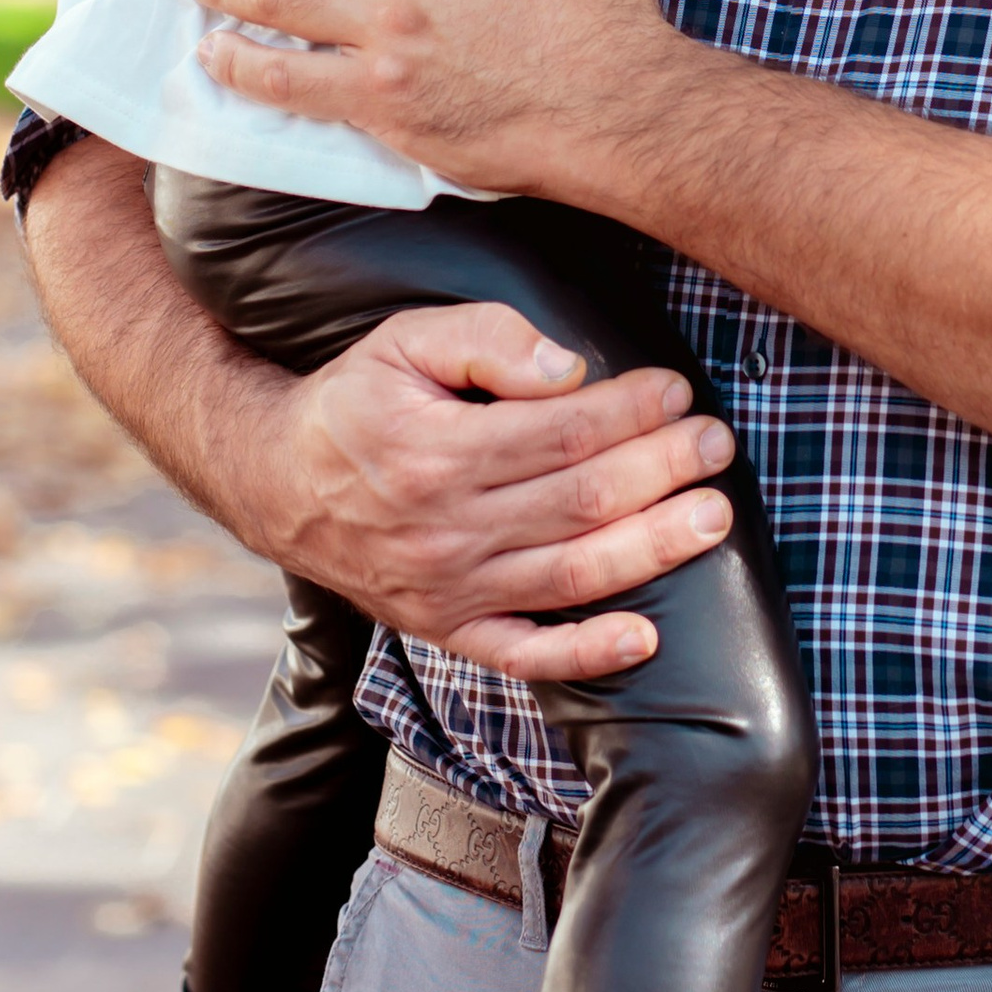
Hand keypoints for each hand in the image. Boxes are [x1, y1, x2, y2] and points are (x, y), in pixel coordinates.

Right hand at [268, 295, 736, 678]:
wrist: (275, 483)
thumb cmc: (353, 403)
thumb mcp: (403, 341)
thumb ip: (486, 339)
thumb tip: (567, 369)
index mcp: (437, 453)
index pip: (562, 432)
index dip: (630, 410)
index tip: (676, 390)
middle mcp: (447, 529)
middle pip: (582, 500)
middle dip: (662, 469)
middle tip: (717, 444)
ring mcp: (450, 589)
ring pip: (572, 573)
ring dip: (653, 547)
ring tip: (712, 517)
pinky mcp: (447, 629)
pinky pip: (524, 653)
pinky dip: (586, 653)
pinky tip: (643, 638)